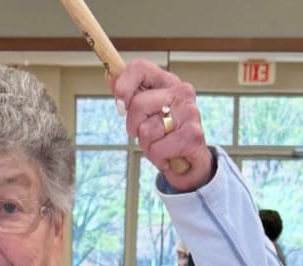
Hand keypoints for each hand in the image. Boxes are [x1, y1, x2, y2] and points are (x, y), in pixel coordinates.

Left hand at [111, 59, 213, 191]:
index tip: (120, 104)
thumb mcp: (144, 111)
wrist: (189, 160)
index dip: (123, 85)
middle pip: (138, 104)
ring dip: (146, 144)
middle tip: (145, 133)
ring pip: (146, 130)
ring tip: (160, 144)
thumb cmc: (164, 133)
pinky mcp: (192, 136)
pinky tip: (168, 154)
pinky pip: (156, 149)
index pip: (140, 68)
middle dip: (133, 125)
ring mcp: (190, 113)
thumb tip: (110, 75)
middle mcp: (182, 93)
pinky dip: (156, 157)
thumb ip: (127, 93)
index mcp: (168, 82)